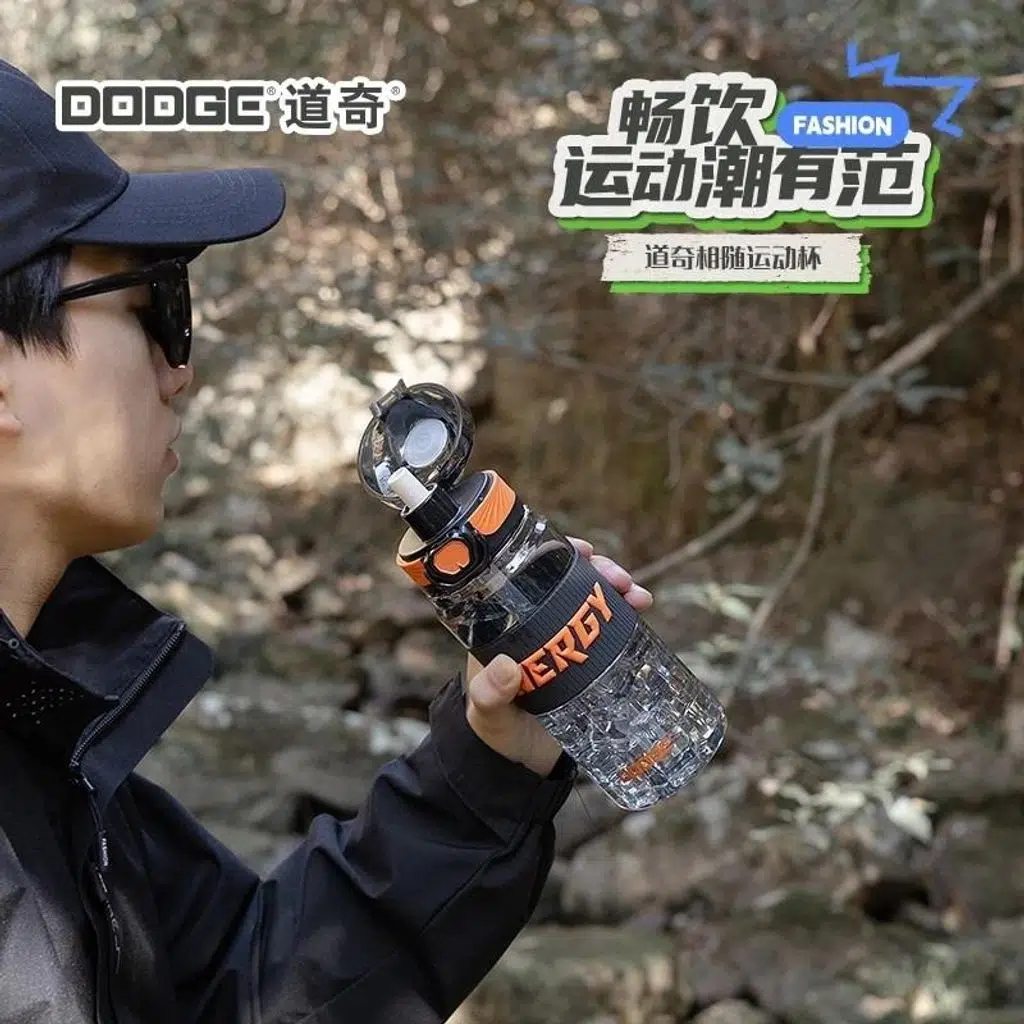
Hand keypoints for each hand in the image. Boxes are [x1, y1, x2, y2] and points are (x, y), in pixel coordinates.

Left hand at [464, 537, 652, 776]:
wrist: (520, 767)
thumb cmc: (495, 732)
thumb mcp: (488, 714)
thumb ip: (491, 696)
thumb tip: (505, 667)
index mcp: (506, 627)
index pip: (528, 577)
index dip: (554, 556)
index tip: (581, 550)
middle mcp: (536, 626)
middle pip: (567, 583)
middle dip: (596, 570)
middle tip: (619, 578)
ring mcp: (565, 642)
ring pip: (592, 601)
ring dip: (616, 588)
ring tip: (637, 594)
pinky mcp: (587, 662)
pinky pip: (608, 630)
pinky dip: (627, 616)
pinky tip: (643, 611)